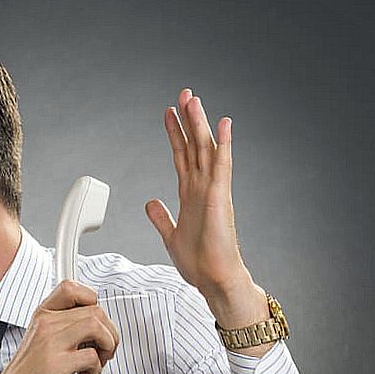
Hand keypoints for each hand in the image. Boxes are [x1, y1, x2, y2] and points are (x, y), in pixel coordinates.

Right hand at [0, 280, 119, 373]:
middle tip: (102, 350)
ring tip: (97, 362)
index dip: (92, 300)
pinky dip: (97, 369)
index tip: (94, 322)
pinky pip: (92, 356)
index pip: (71, 287)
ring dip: (107, 346)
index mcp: (43, 315)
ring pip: (96, 326)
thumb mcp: (41, 340)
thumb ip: (64, 327)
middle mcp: (46, 324)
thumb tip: (98, 325)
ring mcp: (50, 343)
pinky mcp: (56, 365)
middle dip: (109, 332)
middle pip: (95, 310)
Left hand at [145, 89, 268, 338]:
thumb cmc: (200, 262)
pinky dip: (224, 143)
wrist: (214, 280)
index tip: (168, 113)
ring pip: (206, 149)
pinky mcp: (220, 198)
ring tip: (194, 99)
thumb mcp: (171, 235)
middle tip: (184, 93)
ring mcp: (212, 190)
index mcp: (190, 195)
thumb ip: (161, 217)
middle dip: (188, 119)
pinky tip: (224, 124)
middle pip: (194, 145)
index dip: (174, 134)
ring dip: (201, 124)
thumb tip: (150, 203)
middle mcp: (202, 188)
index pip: (181, 156)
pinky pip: (222, 165)